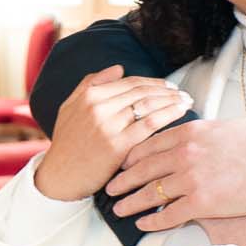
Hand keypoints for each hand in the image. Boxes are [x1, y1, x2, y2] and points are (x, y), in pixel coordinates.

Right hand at [31, 67, 194, 202]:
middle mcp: (98, 106)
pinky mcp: (117, 145)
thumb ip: (91, 84)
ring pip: (148, 105)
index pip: (130, 82)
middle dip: (167, 90)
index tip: (169, 86)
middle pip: (142, 92)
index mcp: (89, 95)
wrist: (58, 176)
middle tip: (184, 93)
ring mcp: (107, 125)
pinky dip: (168, 115)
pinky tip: (180, 113)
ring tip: (187, 101)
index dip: (153, 82)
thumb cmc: (67, 144)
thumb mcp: (70, 107)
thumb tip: (119, 68)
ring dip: (172, 100)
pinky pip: (149, 125)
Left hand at [107, 119, 245, 227]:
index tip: (121, 164)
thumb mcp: (220, 128)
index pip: (148, 144)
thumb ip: (196, 136)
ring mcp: (191, 179)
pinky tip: (143, 223)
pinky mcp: (202, 203)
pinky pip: (168, 214)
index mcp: (188, 133)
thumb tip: (183, 142)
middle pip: (142, 169)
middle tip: (110, 187)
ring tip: (118, 208)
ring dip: (130, 202)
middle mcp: (183, 154)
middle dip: (122, 180)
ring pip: (149, 193)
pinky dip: (152, 220)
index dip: (130, 157)